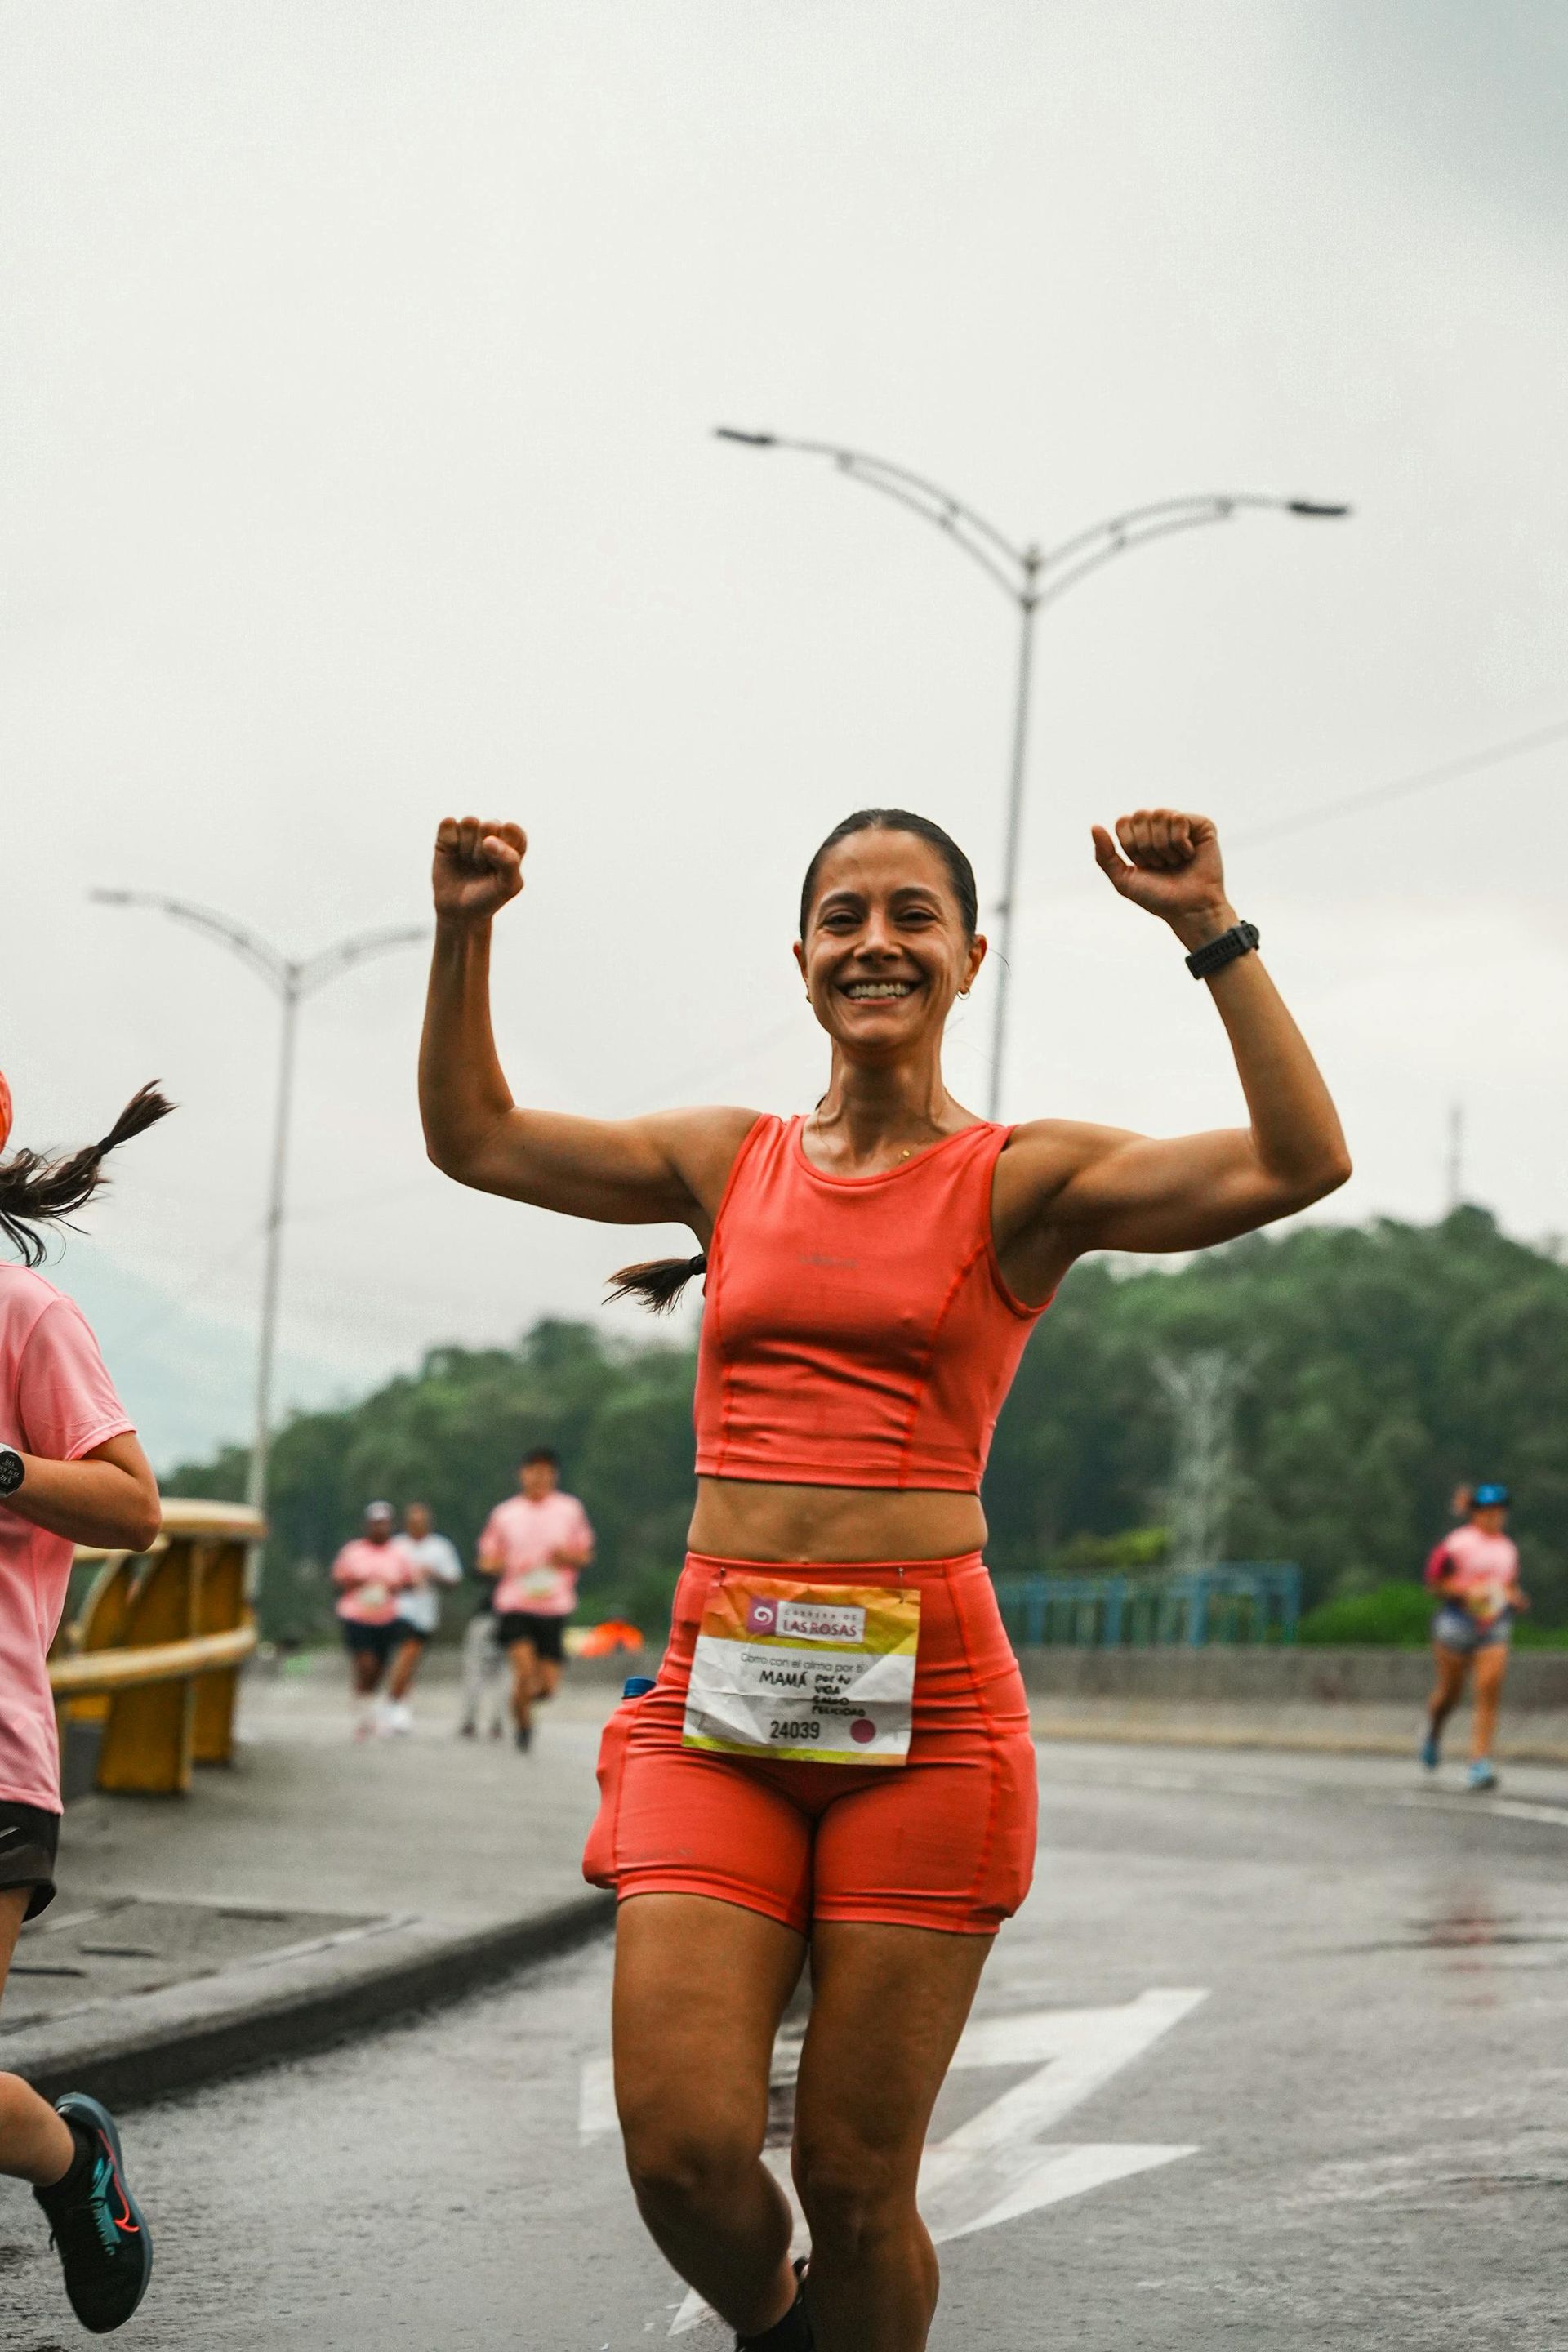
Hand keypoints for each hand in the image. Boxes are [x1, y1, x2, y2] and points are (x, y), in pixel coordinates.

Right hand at [432, 816, 526, 925]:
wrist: (459, 911)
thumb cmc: (488, 898)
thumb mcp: (507, 886)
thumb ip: (509, 862)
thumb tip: (488, 840)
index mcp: (514, 841)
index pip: (512, 830)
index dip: (503, 851)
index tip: (498, 869)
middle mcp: (493, 832)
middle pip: (489, 825)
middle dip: (484, 852)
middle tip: (481, 869)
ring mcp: (470, 831)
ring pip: (469, 822)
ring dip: (467, 848)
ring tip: (469, 863)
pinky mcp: (448, 833)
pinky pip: (448, 823)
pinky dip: (449, 841)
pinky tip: (453, 854)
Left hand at [1091, 809, 1233, 949]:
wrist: (1188, 909)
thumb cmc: (1158, 897)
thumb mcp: (1123, 880)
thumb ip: (1105, 855)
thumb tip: (1094, 826)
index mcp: (1141, 835)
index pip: (1123, 821)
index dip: (1130, 845)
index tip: (1142, 864)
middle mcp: (1160, 826)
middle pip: (1139, 815)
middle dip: (1146, 846)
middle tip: (1160, 865)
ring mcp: (1181, 823)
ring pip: (1160, 815)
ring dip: (1164, 847)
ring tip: (1174, 862)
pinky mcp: (1201, 825)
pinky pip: (1179, 818)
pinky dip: (1180, 843)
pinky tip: (1189, 855)